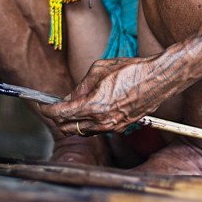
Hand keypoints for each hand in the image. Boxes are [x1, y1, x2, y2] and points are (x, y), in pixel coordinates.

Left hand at [41, 55, 174, 135]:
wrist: (159, 78)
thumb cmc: (131, 70)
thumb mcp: (99, 70)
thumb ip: (81, 86)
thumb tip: (70, 97)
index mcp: (94, 105)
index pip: (62, 113)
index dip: (48, 110)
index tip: (43, 106)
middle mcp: (102, 121)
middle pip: (69, 128)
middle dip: (58, 119)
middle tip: (55, 107)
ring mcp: (113, 126)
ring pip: (84, 132)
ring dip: (74, 122)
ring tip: (73, 108)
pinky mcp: (122, 127)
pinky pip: (99, 130)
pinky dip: (90, 123)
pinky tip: (91, 111)